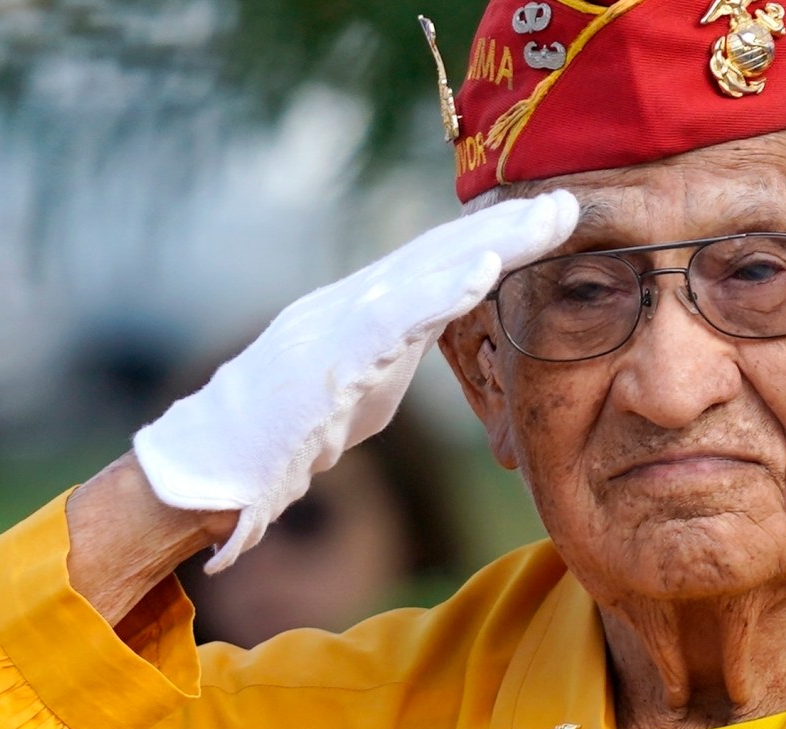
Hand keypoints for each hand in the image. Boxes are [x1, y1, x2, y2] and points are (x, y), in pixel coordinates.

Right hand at [133, 191, 580, 569]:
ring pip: (425, 271)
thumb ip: (396, 354)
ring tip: (544, 223)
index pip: (440, 265)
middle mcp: (353, 302)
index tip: (552, 220)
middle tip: (568, 203)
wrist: (217, 467)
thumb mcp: (360, 387)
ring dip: (491, 244)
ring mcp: (338, 322)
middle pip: (440, 252)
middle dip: (507, 226)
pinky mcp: (329, 355)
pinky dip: (442, 291)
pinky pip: (395, 317)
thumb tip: (434, 337)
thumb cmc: (284, 437)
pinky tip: (486, 271)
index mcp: (364, 312)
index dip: (496, 238)